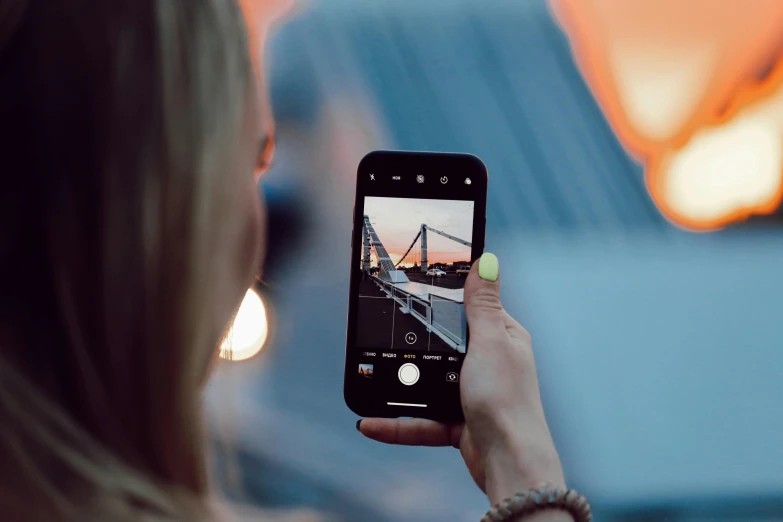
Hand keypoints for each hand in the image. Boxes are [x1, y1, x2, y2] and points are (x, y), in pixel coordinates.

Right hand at [357, 253, 565, 504]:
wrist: (509, 463)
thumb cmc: (506, 399)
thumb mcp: (490, 341)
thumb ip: (482, 304)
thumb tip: (488, 259)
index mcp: (502, 337)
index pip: (471, 308)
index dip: (445, 296)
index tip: (413, 286)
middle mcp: (489, 364)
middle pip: (444, 345)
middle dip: (415, 343)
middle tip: (381, 332)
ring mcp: (473, 395)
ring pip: (428, 384)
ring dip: (399, 387)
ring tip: (367, 381)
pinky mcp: (459, 424)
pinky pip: (422, 421)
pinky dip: (397, 423)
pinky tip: (370, 423)